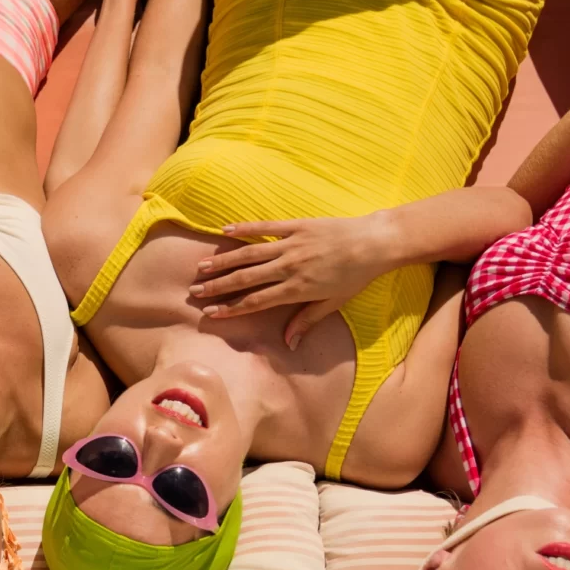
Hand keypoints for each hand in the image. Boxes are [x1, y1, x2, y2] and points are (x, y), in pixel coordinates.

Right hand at [189, 215, 395, 346]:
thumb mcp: (333, 303)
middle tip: (195, 292)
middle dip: (218, 287)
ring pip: (249, 254)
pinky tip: (224, 231)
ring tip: (201, 267)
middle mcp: (289, 267)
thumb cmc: (357, 277)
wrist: (374, 243)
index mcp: (297, 289)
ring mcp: (291, 245)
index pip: (257, 301)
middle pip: (245, 278)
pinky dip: (244, 228)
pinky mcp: (296, 226)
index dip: (232, 308)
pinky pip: (265, 228)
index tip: (211, 313)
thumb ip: (307, 320)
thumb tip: (289, 343)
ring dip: (223, 261)